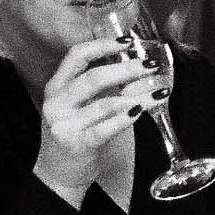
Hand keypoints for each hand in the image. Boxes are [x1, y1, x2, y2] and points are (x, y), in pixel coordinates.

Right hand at [32, 38, 163, 204]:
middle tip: (150, 65)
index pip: (76, 56)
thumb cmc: (75, 133)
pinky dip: (126, 118)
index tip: (128, 41)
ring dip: (136, 95)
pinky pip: (106, 128)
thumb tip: (137, 66)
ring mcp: (64, 124)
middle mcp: (56, 102)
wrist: (58, 173)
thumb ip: (100, 86)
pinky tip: (142, 111)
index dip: (102, 45)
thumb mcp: (80, 106)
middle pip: (94, 77)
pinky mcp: (76, 144)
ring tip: (159, 91)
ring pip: (104, 103)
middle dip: (127, 69)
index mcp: (56, 87)